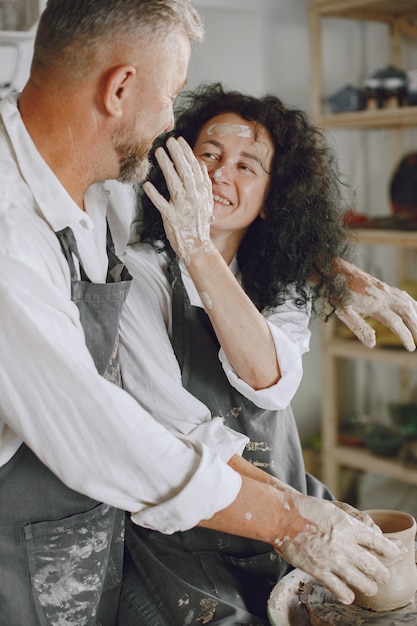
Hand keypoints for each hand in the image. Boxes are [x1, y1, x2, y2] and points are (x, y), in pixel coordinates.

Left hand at [143, 136, 214, 264]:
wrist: (197, 246)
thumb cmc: (198, 224)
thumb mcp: (206, 202)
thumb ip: (203, 184)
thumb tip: (200, 165)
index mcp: (202, 193)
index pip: (195, 169)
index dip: (187, 153)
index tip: (180, 141)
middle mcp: (194, 198)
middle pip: (185, 172)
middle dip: (177, 154)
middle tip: (169, 141)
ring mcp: (183, 208)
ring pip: (174, 183)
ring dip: (167, 166)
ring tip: (159, 152)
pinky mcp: (172, 218)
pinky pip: (162, 204)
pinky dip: (154, 195)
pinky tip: (147, 185)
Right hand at [273, 492, 401, 604]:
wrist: (281, 516)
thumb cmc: (306, 510)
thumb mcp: (334, 509)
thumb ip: (354, 521)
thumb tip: (373, 532)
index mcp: (349, 525)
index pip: (380, 542)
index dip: (391, 551)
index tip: (395, 555)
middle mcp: (344, 543)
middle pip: (376, 566)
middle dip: (382, 573)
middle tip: (382, 574)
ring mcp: (332, 559)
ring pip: (363, 582)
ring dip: (369, 586)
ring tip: (368, 586)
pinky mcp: (319, 571)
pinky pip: (341, 591)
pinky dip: (348, 594)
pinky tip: (348, 593)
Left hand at [334, 262, 416, 350]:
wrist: (336, 270)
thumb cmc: (338, 292)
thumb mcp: (344, 312)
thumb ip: (359, 327)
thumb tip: (372, 343)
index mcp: (374, 304)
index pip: (395, 322)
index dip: (404, 336)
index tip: (410, 347)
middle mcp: (383, 296)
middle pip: (407, 311)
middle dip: (416, 326)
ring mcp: (385, 290)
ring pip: (407, 302)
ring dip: (416, 315)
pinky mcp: (384, 286)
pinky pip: (403, 295)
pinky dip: (412, 303)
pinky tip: (415, 310)